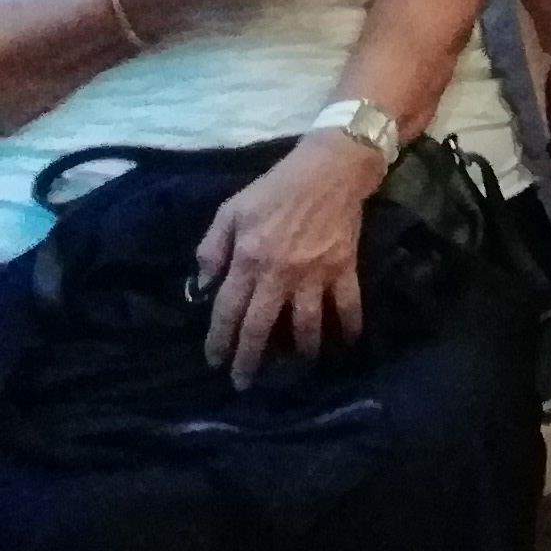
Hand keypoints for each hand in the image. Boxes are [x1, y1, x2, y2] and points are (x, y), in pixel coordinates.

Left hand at [194, 128, 376, 384]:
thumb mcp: (231, 210)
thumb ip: (212, 247)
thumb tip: (202, 285)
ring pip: (306, 324)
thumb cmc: (276, 188)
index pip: (227, 311)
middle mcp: (280, 273)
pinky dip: (348, 326)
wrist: (331, 168)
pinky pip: (347, 304)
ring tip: (295, 367)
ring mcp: (316, 273)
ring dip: (299, 351)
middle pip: (262, 327)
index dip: (219, 341)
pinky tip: (345, 343)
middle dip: (250, 359)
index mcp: (248, 259)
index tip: (215, 362)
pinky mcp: (344, 267)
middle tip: (244, 383)